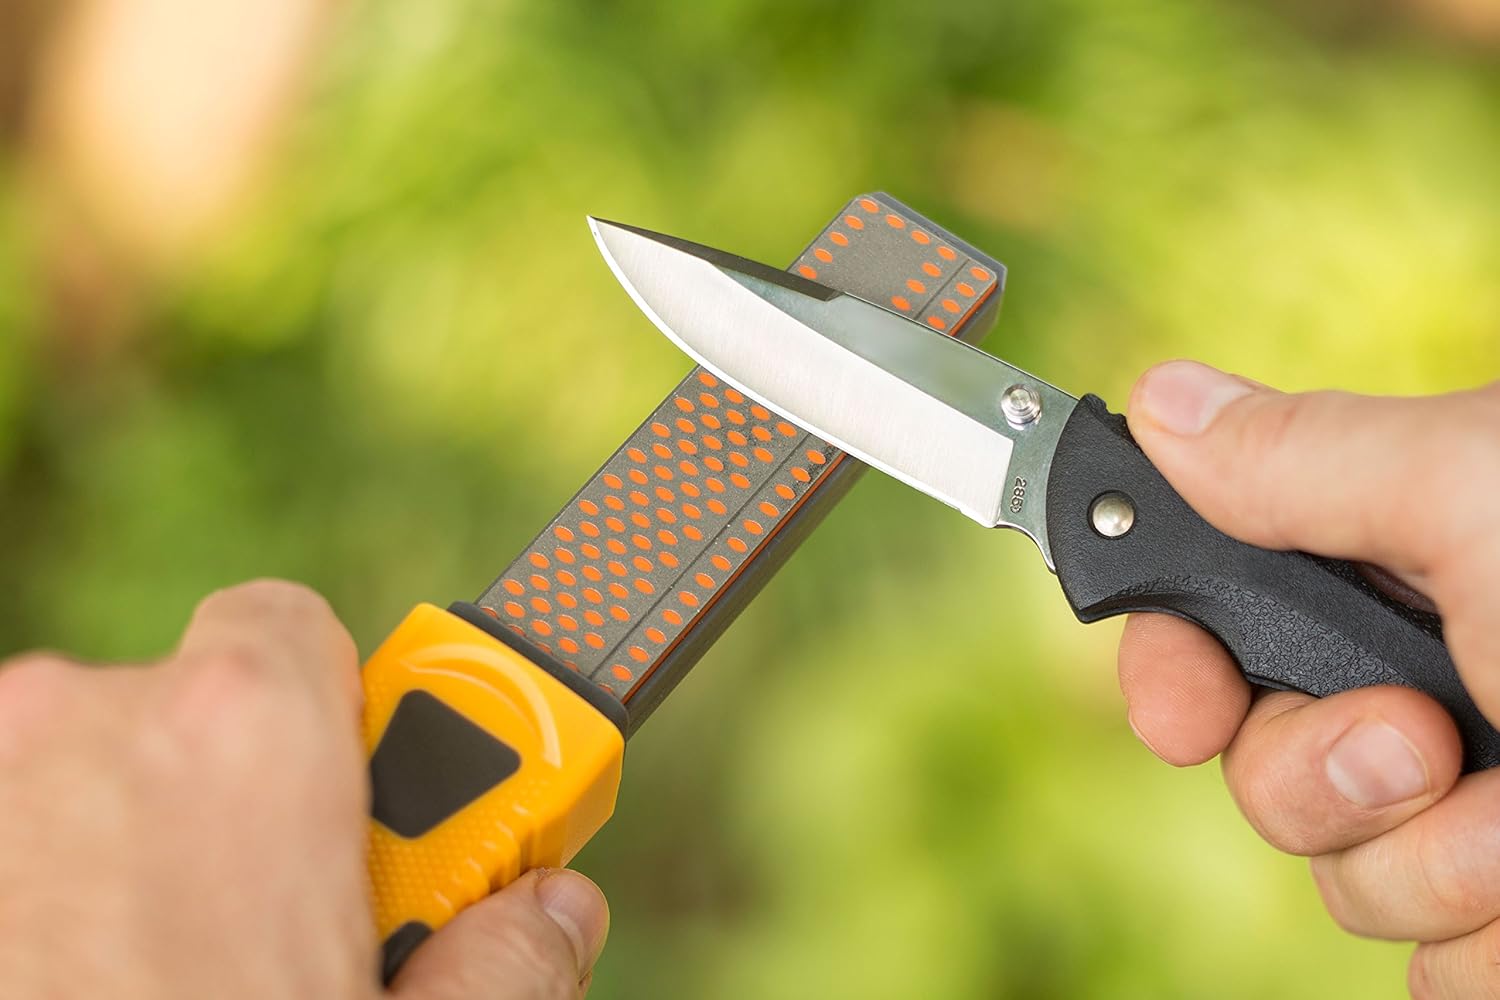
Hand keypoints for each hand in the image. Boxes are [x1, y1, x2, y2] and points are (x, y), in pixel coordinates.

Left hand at [0, 580, 607, 998]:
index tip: (367, 804)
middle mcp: (81, 727)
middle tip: (270, 938)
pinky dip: (36, 900)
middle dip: (233, 807)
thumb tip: (553, 915)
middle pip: (184, 714)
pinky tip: (73, 989)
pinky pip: (5, 848)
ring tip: (159, 990)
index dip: (343, 716)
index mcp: (239, 741)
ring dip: (124, 859)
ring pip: (75, 786)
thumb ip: (505, 962)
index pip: (296, 630)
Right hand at [1116, 361, 1499, 997]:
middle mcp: (1423, 689)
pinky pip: (1433, 975)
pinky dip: (1498, 945)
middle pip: (1259, 767)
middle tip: (1426, 737)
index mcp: (1401, 575)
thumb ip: (1308, 457)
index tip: (1181, 713)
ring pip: (1343, 883)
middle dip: (1323, 773)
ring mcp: (1474, 816)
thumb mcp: (1484, 496)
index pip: (1212, 622)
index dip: (1172, 669)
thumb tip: (1159, 399)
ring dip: (1438, 864)